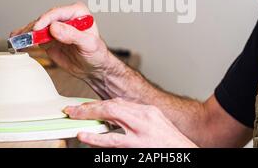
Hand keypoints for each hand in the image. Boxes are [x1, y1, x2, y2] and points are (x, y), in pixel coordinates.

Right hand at [10, 2, 113, 80]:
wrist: (94, 68)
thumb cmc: (97, 54)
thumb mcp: (88, 44)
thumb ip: (73, 35)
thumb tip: (54, 27)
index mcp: (78, 12)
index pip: (58, 12)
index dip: (46, 19)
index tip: (37, 28)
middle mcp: (65, 18)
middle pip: (44, 19)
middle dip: (32, 28)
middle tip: (23, 36)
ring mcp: (56, 28)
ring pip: (37, 28)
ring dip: (25, 33)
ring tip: (15, 39)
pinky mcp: (49, 39)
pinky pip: (35, 37)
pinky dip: (25, 39)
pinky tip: (16, 40)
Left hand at [64, 98, 196, 147]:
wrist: (184, 154)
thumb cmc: (170, 144)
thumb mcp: (155, 125)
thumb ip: (136, 120)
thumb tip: (114, 118)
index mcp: (148, 112)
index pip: (119, 103)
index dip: (100, 104)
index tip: (86, 106)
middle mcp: (145, 117)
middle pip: (113, 105)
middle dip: (91, 106)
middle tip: (73, 109)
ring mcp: (141, 131)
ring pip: (112, 116)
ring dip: (90, 115)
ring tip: (74, 117)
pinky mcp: (137, 146)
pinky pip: (112, 141)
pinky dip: (96, 138)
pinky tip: (84, 136)